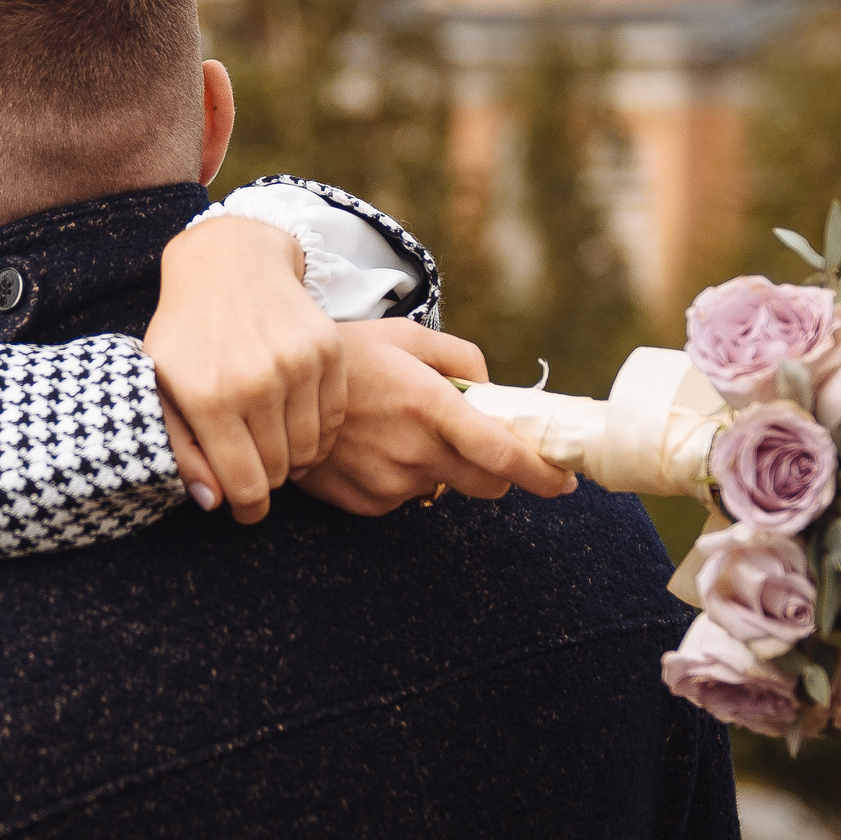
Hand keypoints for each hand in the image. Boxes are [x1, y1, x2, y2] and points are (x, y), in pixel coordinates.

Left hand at [143, 215, 345, 523]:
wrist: (227, 263)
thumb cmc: (186, 334)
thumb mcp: (161, 387)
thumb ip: (180, 449)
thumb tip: (212, 502)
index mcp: (207, 397)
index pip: (244, 484)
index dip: (248, 508)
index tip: (247, 510)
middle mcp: (255, 381)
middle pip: (279, 470)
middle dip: (267, 480)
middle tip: (255, 468)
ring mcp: (296, 364)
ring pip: (310, 448)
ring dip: (294, 458)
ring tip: (274, 444)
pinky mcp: (327, 350)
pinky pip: (333, 418)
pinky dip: (319, 432)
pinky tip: (297, 423)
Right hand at [300, 320, 575, 515]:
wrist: (275, 392)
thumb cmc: (348, 356)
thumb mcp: (407, 335)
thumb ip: (463, 357)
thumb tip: (494, 391)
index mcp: (430, 405)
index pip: (503, 455)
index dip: (543, 474)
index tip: (565, 480)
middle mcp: (413, 451)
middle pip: (487, 486)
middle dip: (497, 471)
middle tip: (483, 445)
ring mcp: (388, 482)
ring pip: (445, 489)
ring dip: (442, 467)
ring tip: (402, 430)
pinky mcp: (367, 504)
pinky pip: (407, 498)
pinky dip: (405, 477)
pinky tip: (376, 447)